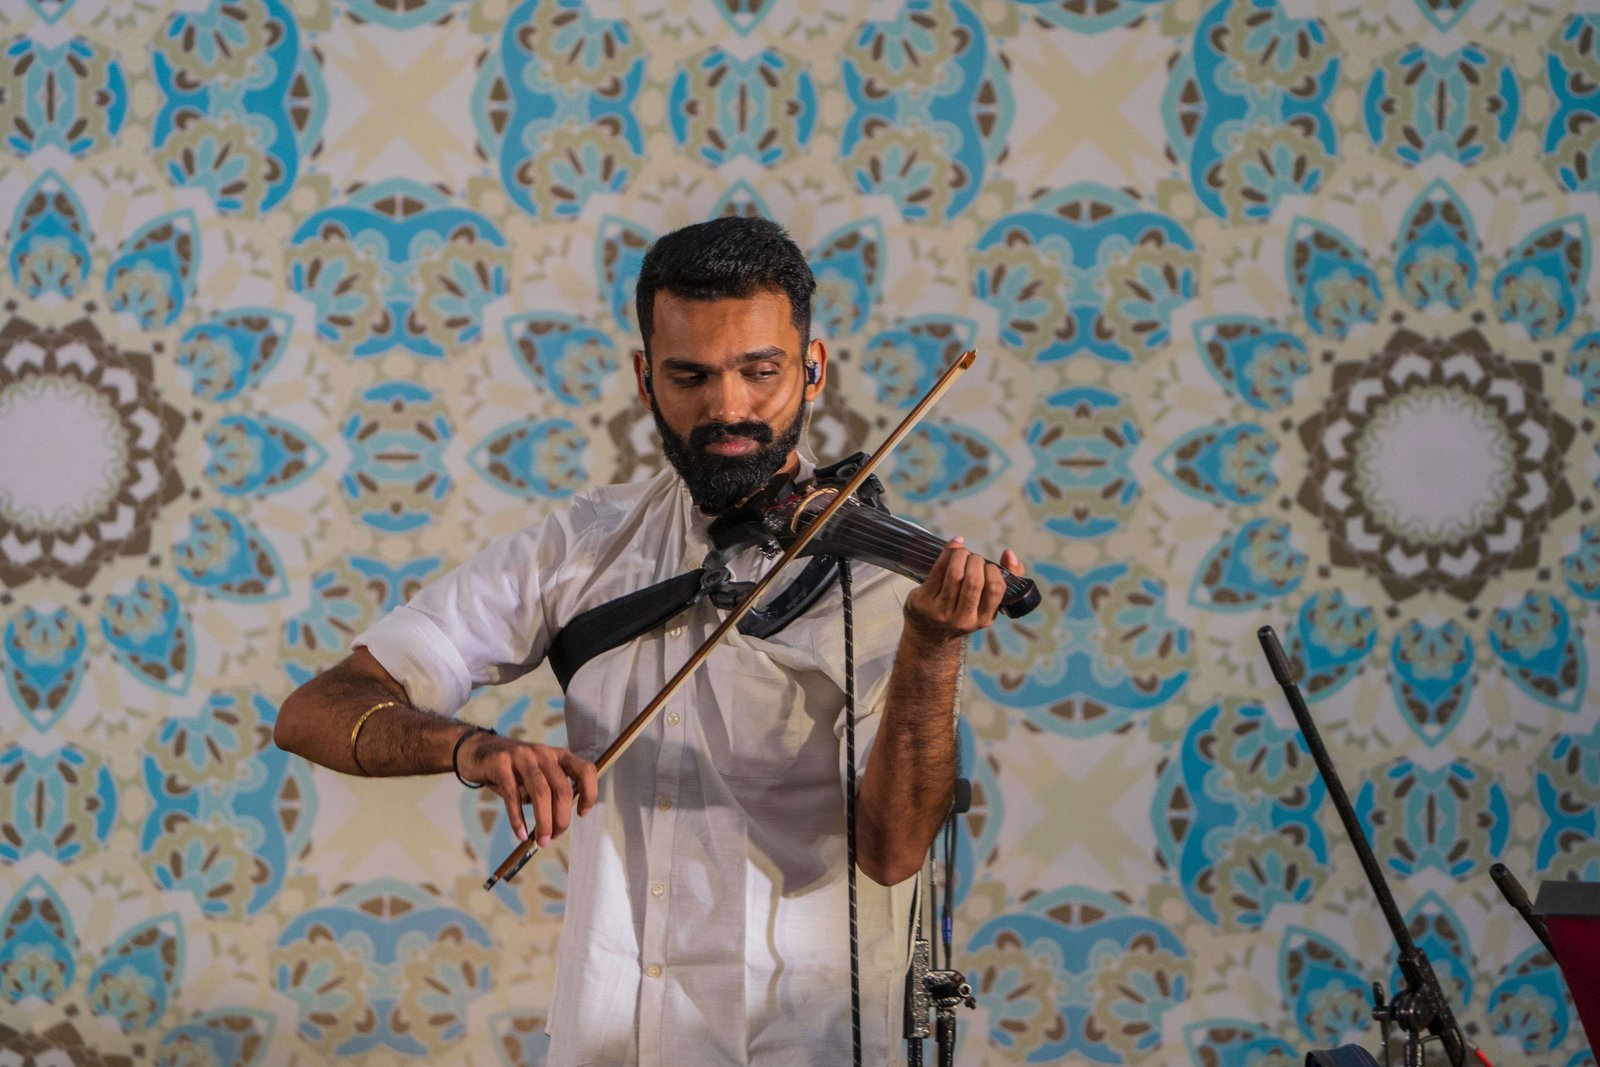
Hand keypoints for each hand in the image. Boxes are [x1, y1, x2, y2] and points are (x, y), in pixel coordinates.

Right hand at [459, 732, 597, 847]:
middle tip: (553, 836)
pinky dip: (518, 818)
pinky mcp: (500, 764)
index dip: (589, 793)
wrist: (477, 751)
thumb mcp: (538, 774)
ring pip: (541, 792)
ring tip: (541, 840)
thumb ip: (551, 791)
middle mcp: (543, 753)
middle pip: (562, 788)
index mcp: (558, 755)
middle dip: (561, 818)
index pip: (585, 770)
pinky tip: (520, 833)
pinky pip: (512, 795)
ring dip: (543, 821)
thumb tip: (559, 823)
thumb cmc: (513, 770)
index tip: (582, 813)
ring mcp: (522, 756)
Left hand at [903, 538, 1024, 645]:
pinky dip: (946, 554)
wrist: (930, 634)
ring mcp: (941, 612)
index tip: (987, 565)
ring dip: (960, 555)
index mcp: (983, 619)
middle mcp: (963, 619)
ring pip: (955, 574)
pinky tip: (951, 551)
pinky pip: (937, 571)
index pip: (995, 588)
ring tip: (961, 553)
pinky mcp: (923, 602)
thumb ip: (1007, 578)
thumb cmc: (964, 610)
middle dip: (975, 560)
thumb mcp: (986, 604)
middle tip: (972, 557)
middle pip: (974, 580)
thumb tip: (1009, 554)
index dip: (992, 570)